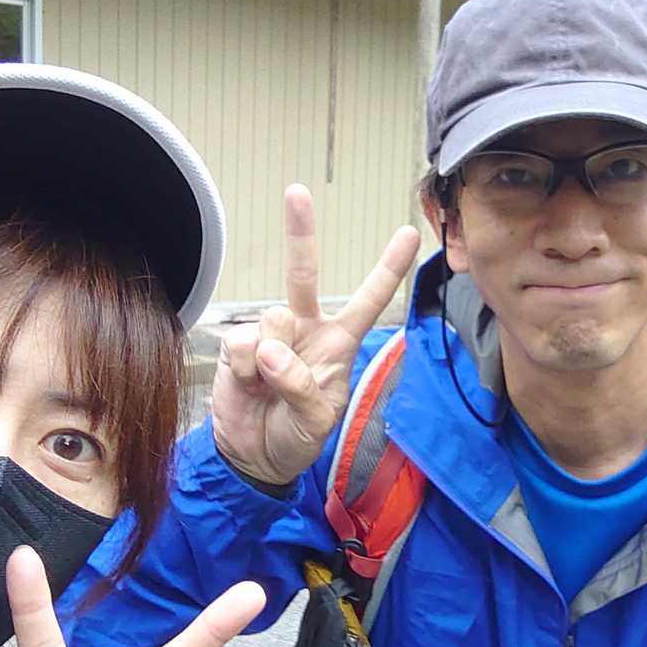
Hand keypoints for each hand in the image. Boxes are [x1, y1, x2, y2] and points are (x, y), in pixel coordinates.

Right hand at [211, 184, 420, 485]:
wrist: (253, 455)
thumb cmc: (295, 436)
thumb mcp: (315, 421)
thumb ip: (300, 387)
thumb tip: (270, 350)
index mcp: (338, 344)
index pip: (367, 301)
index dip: (387, 269)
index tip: (408, 234)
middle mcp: (305, 330)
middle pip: (303, 275)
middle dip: (300, 232)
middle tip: (296, 192)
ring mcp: (270, 334)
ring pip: (273, 320)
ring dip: (271, 359)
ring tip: (270, 389)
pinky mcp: (238, 345)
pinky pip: (243, 343)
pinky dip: (246, 368)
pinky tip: (249, 385)